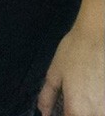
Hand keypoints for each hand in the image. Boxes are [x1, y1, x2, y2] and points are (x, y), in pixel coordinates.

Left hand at [37, 0, 104, 115]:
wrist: (98, 35)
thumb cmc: (74, 52)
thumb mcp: (54, 73)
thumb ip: (47, 96)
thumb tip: (43, 113)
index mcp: (76, 110)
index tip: (67, 109)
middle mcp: (96, 114)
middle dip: (81, 112)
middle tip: (78, 99)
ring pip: (97, 114)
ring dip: (92, 109)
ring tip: (88, 92)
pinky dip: (101, 103)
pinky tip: (98, 92)